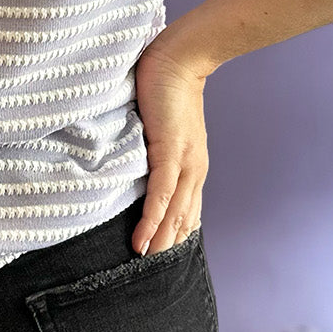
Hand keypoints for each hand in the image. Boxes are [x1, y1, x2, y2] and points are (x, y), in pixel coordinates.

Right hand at [131, 37, 209, 256]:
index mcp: (193, 165)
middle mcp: (194, 170)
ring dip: (158, 241)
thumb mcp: (163, 125)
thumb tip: (137, 161)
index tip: (160, 257)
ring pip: (173, 213)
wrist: (179, 57)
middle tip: (149, 275)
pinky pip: (161, 193)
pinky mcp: (170, 150)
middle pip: (182, 219)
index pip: (186, 210)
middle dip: (167, 247)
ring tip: (142, 264)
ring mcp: (185, 162)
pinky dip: (152, 219)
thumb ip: (156, 145)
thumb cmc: (167, 85)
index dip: (175, 235)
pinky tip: (142, 239)